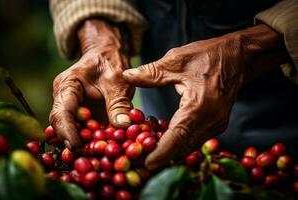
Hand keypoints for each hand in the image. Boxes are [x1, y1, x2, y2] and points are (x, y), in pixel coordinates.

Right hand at [50, 19, 133, 149]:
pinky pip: (80, 129)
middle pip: (61, 125)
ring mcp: (71, 107)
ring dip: (81, 143)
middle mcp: (64, 98)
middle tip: (87, 156)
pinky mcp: (80, 115)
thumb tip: (123, 127)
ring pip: (70, 130)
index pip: (61, 112)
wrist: (109, 56)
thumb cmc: (112, 64)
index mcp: (67, 85)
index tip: (77, 146)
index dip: (67, 131)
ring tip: (94, 155)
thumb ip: (119, 104)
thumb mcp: (118, 82)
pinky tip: (100, 148)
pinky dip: (89, 139)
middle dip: (72, 141)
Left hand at [123, 24, 287, 169]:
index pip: (178, 137)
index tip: (144, 164)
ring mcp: (216, 125)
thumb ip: (151, 72)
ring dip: (169, 152)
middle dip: (160, 157)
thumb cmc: (208, 56)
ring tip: (147, 153)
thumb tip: (127, 76)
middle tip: (138, 160)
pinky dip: (178, 144)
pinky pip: (195, 140)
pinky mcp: (217, 125)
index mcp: (200, 105)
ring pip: (189, 147)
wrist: (237, 58)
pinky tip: (163, 141)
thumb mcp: (177, 60)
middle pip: (183, 148)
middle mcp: (211, 120)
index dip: (160, 153)